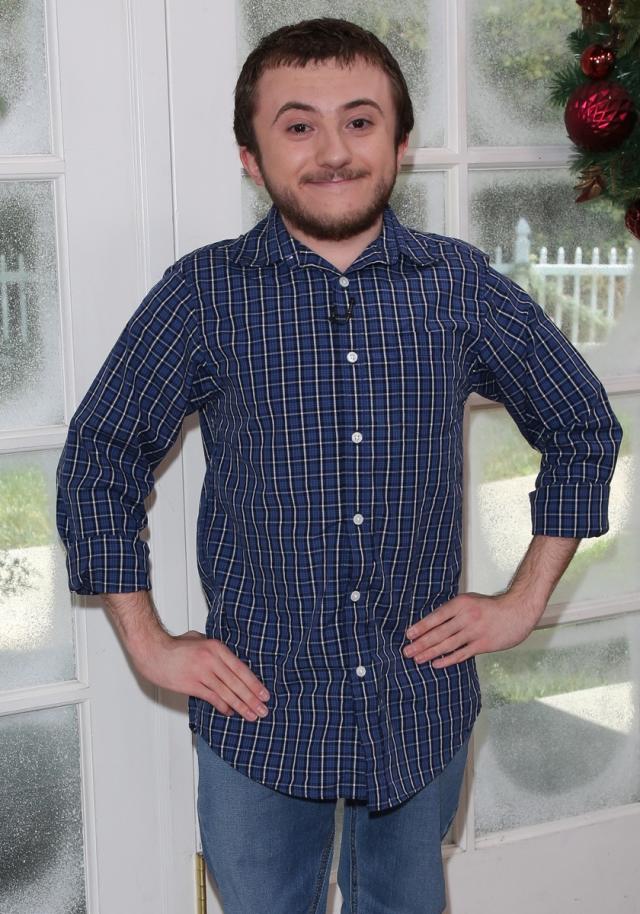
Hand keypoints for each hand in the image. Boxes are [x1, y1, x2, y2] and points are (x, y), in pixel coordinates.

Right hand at [133, 629, 270, 721]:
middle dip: (252, 699)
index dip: (254, 684)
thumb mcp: (199, 639)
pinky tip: (230, 713)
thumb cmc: (174, 645)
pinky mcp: (191, 684)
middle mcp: (211, 660)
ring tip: (251, 716)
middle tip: (263, 710)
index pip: (241, 669)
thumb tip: (227, 662)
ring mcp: (201, 673)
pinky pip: (212, 698)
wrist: (152, 651)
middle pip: (237, 683)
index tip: (265, 694)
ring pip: (227, 693)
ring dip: (241, 706)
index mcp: (216, 647)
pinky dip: (223, 706)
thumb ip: (214, 650)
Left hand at [402, 591, 541, 668]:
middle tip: (407, 651)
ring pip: (447, 645)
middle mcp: (466, 617)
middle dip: (421, 643)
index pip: (436, 617)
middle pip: (438, 633)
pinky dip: (448, 660)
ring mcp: (474, 632)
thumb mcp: (470, 601)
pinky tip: (436, 664)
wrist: (517, 610)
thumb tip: (432, 624)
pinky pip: (461, 654)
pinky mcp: (483, 644)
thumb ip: (453, 611)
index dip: (421, 627)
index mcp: (461, 604)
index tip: (409, 635)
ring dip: (430, 653)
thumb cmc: (492, 606)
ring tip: (417, 658)